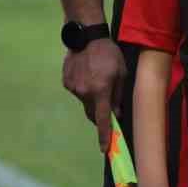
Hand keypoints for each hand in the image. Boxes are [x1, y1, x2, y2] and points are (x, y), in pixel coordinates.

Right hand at [62, 37, 126, 153]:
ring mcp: (73, 88)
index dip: (104, 136)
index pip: (102, 120)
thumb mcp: (121, 73)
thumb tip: (115, 114)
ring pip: (85, 102)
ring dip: (93, 98)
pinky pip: (78, 92)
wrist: (86, 37)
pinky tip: (88, 74)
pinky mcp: (66, 83)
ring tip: (98, 79)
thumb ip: (118, 95)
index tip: (105, 149)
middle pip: (93, 114)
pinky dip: (84, 88)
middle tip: (108, 108)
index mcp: (100, 91)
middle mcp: (84, 93)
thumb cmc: (109, 54)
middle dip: (100, 115)